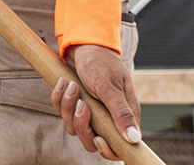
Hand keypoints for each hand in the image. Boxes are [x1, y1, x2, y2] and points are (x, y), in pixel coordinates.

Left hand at [51, 44, 140, 159]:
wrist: (83, 43)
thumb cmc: (101, 62)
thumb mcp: (110, 87)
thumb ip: (121, 114)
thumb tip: (134, 140)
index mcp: (123, 114)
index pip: (118, 147)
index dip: (107, 149)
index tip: (97, 138)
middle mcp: (108, 117)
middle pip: (93, 141)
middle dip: (82, 125)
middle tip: (82, 104)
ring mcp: (91, 112)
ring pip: (75, 129)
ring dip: (68, 108)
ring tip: (72, 86)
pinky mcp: (76, 105)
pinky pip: (63, 114)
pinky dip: (59, 100)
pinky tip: (64, 83)